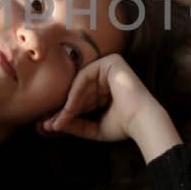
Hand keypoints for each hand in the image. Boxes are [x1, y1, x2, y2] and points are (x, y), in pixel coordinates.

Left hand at [36, 52, 162, 144]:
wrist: (142, 122)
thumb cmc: (123, 127)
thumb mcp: (93, 128)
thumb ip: (75, 124)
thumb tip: (51, 125)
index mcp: (106, 90)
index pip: (80, 99)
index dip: (66, 113)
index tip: (51, 127)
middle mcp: (107, 76)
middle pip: (77, 91)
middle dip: (62, 109)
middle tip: (48, 125)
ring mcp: (110, 66)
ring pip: (79, 85)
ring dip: (67, 104)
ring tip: (57, 121)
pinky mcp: (111, 61)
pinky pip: (85, 76)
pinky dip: (75, 93)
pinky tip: (69, 109)